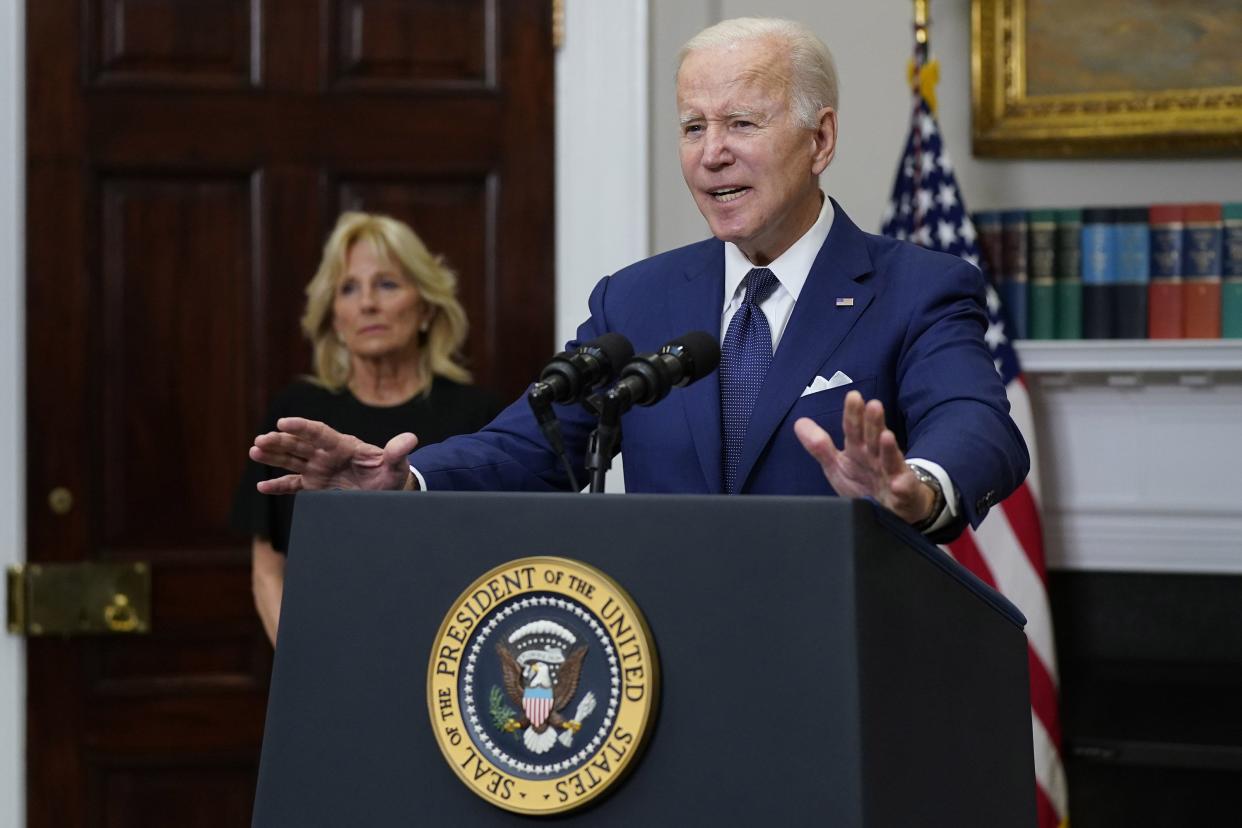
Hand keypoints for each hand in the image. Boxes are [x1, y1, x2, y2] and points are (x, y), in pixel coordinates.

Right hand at [249, 417, 418, 493]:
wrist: (386, 490)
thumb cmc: (391, 474)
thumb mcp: (396, 465)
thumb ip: (398, 452)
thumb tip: (410, 439)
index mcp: (343, 445)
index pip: (319, 432)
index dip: (302, 427)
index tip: (283, 422)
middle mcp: (326, 454)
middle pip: (299, 444)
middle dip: (280, 442)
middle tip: (260, 440)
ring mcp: (318, 469)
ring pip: (291, 460)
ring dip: (272, 456)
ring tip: (254, 451)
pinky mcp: (314, 485)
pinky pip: (292, 483)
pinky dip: (278, 486)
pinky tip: (261, 487)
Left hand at [793, 391, 934, 525]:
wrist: (892, 508)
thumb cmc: (865, 482)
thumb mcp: (837, 466)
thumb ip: (819, 447)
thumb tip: (798, 422)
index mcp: (859, 449)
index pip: (854, 428)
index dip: (853, 413)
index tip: (853, 396)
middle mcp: (876, 457)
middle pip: (874, 437)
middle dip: (874, 422)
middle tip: (874, 405)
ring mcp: (892, 474)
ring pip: (891, 460)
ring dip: (889, 449)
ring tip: (887, 436)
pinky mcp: (904, 495)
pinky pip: (904, 491)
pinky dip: (902, 487)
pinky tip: (899, 483)